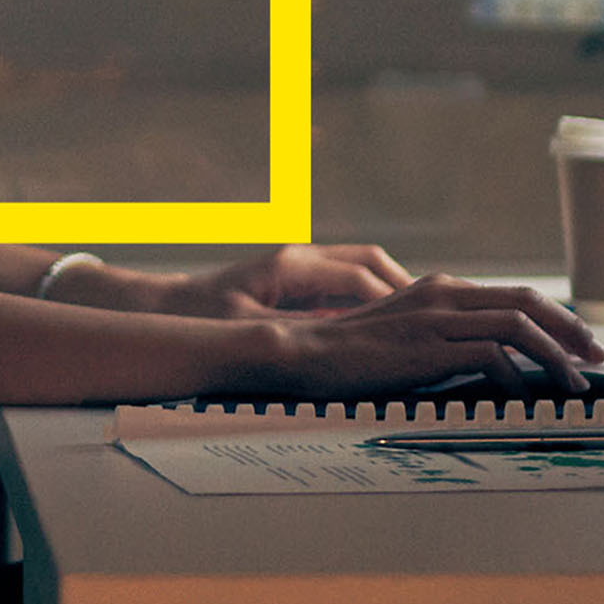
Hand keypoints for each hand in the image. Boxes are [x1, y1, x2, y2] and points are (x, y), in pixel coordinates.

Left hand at [164, 243, 417, 318]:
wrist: (167, 306)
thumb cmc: (200, 317)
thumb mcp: (243, 331)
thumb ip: (286, 336)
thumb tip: (334, 345)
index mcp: (290, 266)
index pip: (358, 278)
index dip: (392, 303)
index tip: (419, 326)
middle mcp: (300, 258)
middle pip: (370, 263)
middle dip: (405, 289)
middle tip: (437, 318)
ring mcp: (300, 267)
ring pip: (362, 270)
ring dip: (392, 293)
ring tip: (420, 324)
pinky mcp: (297, 282)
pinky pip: (345, 286)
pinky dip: (370, 302)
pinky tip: (385, 329)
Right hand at [254, 276, 603, 398]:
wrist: (303, 353)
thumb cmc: (348, 354)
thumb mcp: (403, 336)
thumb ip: (441, 337)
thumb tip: (486, 362)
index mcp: (440, 289)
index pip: (515, 296)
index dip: (556, 318)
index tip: (579, 343)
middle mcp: (443, 294)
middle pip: (528, 302)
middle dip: (572, 330)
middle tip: (597, 357)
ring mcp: (436, 317)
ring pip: (519, 326)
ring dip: (556, 356)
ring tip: (574, 385)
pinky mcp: (428, 346)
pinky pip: (491, 357)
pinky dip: (516, 378)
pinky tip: (523, 400)